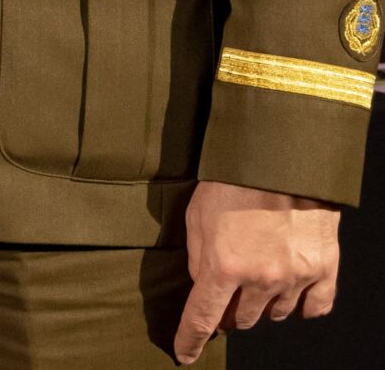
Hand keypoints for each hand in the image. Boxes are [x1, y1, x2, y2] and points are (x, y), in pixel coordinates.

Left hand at [173, 181, 340, 362]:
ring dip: (262, 305)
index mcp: (224, 267)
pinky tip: (291, 293)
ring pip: (275, 314)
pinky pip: (315, 307)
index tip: (185, 355)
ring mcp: (296, 277)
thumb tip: (203, 288)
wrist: (282, 160)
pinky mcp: (324, 269)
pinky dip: (302, 305)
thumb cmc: (232, 184)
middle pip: (241, 319)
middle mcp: (261, 279)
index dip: (191, 341)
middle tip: (228, 292)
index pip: (202, 318)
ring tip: (258, 279)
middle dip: (229, 312)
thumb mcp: (196, 218)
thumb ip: (199, 259)